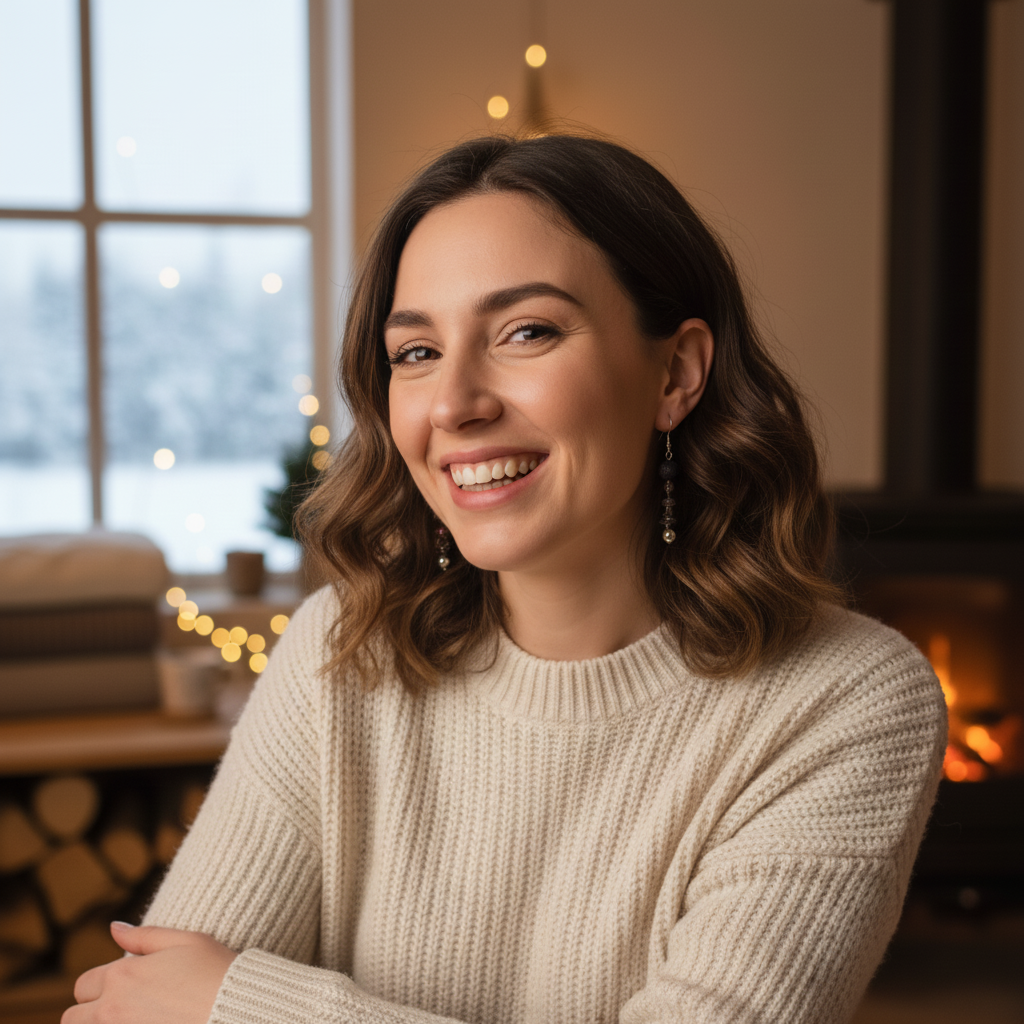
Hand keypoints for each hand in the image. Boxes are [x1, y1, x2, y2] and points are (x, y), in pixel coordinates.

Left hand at [62, 922, 236, 1023]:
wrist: (239, 1011)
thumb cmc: (217, 972)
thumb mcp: (186, 941)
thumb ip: (144, 936)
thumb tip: (113, 927)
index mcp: (122, 976)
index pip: (84, 984)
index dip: (100, 985)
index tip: (123, 989)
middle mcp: (112, 1010)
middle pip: (72, 1018)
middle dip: (89, 1014)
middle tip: (120, 1011)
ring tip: (131, 1019)